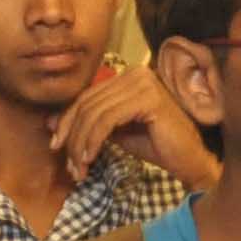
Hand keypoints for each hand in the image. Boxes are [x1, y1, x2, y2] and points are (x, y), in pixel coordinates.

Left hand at [52, 65, 216, 191]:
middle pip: (88, 104)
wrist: (190, 160)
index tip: (56, 145)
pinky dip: (94, 140)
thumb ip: (89, 124)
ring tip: (79, 167)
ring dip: (81, 143)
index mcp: (129, 76)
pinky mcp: (148, 98)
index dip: (67, 121)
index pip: (88, 96)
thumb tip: (51, 123)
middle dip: (73, 136)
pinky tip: (90, 158)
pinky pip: (108, 120)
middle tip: (69, 165)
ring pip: (95, 113)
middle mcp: (136, 73)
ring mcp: (143, 83)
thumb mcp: (115, 133)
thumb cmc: (157, 146)